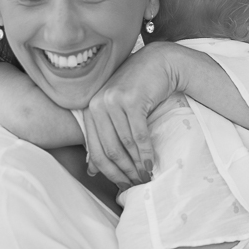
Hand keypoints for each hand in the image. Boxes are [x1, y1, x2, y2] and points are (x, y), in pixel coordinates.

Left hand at [83, 43, 178, 186]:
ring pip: (124, 144)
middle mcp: (97, 104)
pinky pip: (138, 134)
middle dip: (123, 172)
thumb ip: (102, 137)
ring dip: (136, 165)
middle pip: (109, 149)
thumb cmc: (137, 88)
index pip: (95, 150)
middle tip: (136, 185)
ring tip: (145, 177)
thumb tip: (91, 170)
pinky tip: (151, 164)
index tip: (122, 184)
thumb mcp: (115, 111)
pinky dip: (145, 153)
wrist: (159, 63)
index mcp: (90, 110)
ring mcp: (113, 101)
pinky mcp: (131, 99)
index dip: (109, 172)